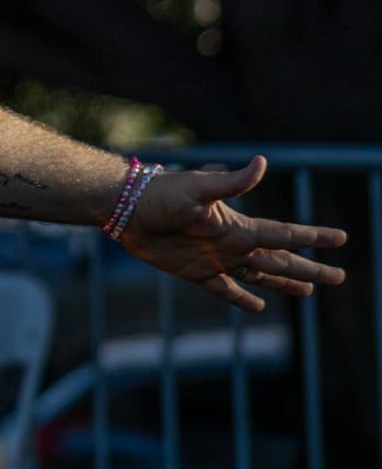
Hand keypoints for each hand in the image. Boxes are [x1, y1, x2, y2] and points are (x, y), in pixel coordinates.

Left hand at [120, 155, 348, 311]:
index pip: (285, 235)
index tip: (341, 238)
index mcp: (239, 226)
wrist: (128, 208)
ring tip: (308, 292)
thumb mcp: (198, 187)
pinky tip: (259, 306)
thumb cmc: (162, 194)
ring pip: (259, 277)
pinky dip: (241, 299)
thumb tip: (262, 162)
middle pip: (280, 262)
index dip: (313, 237)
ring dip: (284, 284)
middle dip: (310, 269)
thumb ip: (232, 182)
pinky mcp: (194, 271)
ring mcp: (216, 259)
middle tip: (340, 277)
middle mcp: (233, 244)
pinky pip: (223, 289)